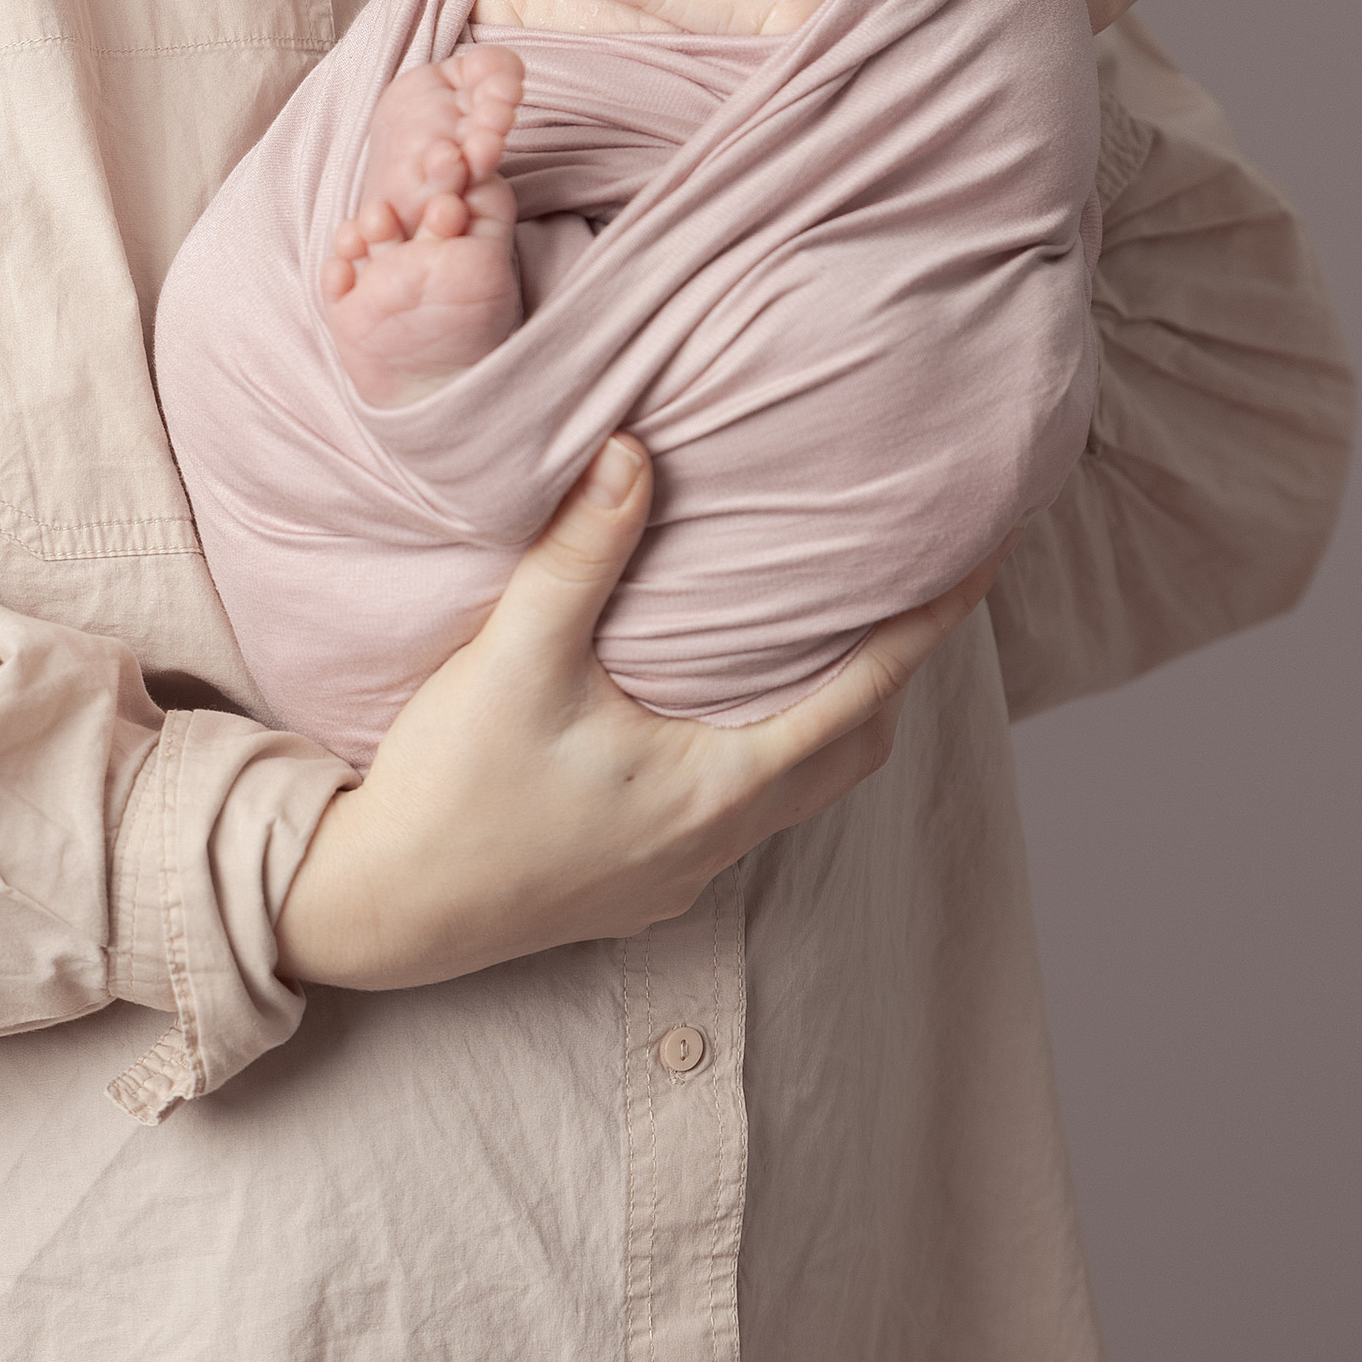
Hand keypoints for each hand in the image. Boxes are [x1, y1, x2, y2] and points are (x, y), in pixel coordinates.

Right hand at [272, 436, 1004, 989]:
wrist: (380, 910)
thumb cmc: (451, 789)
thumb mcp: (513, 659)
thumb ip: (577, 557)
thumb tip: (632, 452)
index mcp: (718, 785)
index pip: (864, 691)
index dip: (928, 622)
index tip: (981, 559)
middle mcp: (719, 839)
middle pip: (851, 750)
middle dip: (889, 673)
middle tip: (901, 593)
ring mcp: (681, 874)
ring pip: (795, 789)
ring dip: (820, 718)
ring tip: (814, 641)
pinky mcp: (639, 888)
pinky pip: (737, 818)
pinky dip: (759, 757)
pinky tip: (711, 718)